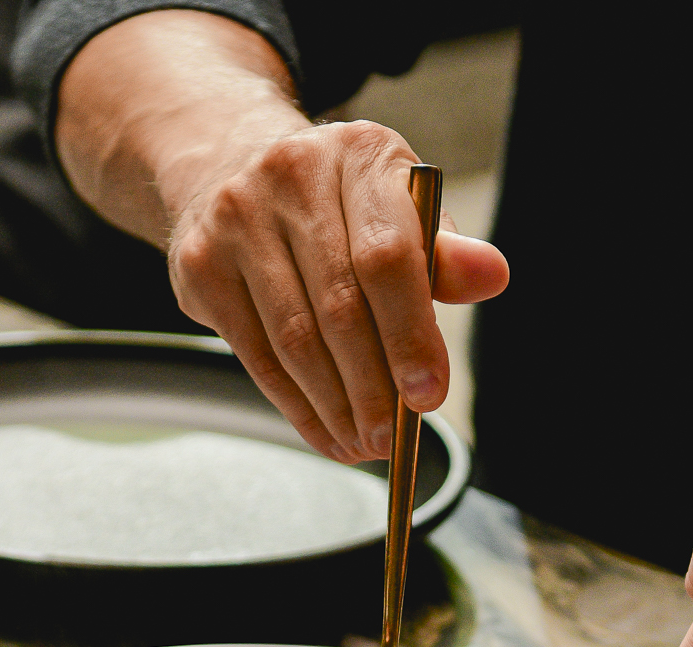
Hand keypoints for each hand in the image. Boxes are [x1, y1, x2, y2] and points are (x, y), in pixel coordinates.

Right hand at [162, 120, 508, 461]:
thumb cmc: (335, 203)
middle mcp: (292, 175)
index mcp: (360, 155)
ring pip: (294, 338)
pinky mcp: (200, 264)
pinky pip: (255, 353)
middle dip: (372, 388)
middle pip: (339, 306)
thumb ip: (444, 252)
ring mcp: (236, 217)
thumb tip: (492, 276)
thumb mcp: (397, 207)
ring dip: (334, 405)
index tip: (427, 394)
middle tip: (392, 439)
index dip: (410, 333)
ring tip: (363, 445)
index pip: (388, 255)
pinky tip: (323, 431)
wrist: (231, 164)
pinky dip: (294, 405)